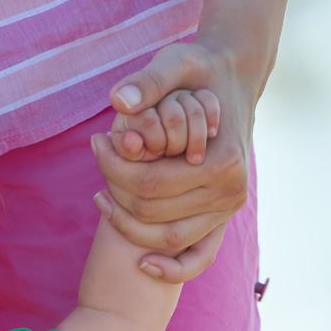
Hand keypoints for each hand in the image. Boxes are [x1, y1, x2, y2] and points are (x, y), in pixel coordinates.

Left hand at [90, 41, 255, 281]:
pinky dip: (171, 269)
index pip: (151, 182)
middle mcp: (231, 191)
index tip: (96, 142)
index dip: (113, 168)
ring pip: (168, 240)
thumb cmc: (201, 70)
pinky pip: (198, 259)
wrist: (234, 79)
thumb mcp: (176, 61)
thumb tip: (119, 103)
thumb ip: (148, 81)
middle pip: (155, 213)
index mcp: (224, 159)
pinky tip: (141, 263)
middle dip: (116, 193)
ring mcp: (228, 210)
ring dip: (128, 226)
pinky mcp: (222, 221)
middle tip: (97, 160)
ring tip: (102, 195)